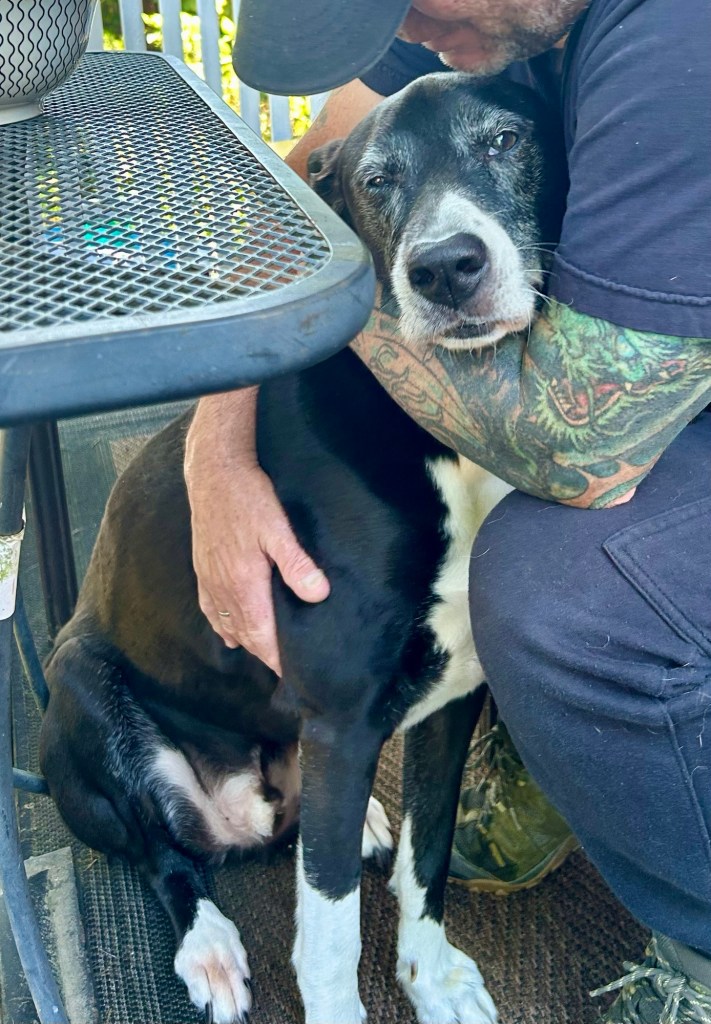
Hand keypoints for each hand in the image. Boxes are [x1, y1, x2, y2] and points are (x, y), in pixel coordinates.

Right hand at [185, 391, 329, 675]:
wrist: (213, 473)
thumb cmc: (248, 497)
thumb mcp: (278, 528)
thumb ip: (297, 564)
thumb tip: (318, 595)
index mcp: (244, 585)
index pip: (262, 636)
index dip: (277, 659)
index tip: (294, 675)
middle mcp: (223, 590)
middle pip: (246, 636)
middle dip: (265, 656)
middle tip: (286, 672)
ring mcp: (209, 581)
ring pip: (228, 626)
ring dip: (247, 643)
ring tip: (266, 657)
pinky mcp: (202, 570)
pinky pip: (210, 611)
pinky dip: (223, 628)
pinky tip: (231, 635)